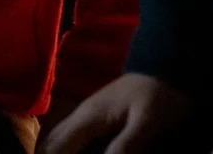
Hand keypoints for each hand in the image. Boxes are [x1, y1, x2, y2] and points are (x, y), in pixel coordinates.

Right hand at [45, 74, 189, 153]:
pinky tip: (78, 150)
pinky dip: (68, 146)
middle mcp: (80, 116)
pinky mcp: (95, 116)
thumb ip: (127, 144)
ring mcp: (86, 115)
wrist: (163, 67)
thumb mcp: (147, 122)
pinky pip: (71, 135)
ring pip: (58, 137)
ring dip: (58, 150)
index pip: (56, 145)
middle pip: (50, 141)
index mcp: (88, 118)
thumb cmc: (158, 95)